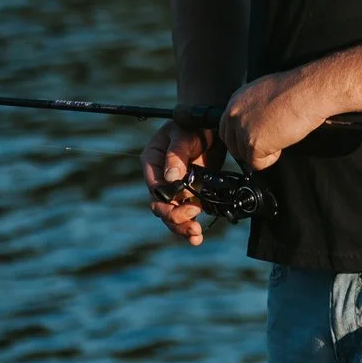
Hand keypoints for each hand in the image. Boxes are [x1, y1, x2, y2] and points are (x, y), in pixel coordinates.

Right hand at [141, 119, 219, 247]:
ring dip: (182, 227)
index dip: (168, 201)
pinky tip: (197, 237)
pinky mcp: (188, 193)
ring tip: (196, 236)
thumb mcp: (183, 135)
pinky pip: (185, 213)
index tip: (189, 203)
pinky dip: (190, 226)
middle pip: (160, 206)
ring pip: (171, 214)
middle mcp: (159, 178)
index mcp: (152, 162)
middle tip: (194, 226)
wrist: (209, 126)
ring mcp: (173, 188)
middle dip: (176, 219)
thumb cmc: (192, 125)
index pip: (154, 188)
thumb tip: (171, 177)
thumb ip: (176, 154)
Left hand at [219, 67, 337, 173]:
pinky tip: (282, 143)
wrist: (307, 92)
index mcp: (236, 100)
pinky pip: (257, 163)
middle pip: (232, 145)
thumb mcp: (265, 93)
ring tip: (280, 138)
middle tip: (267, 144)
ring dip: (262, 152)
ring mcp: (242, 130)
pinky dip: (271, 159)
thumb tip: (257, 121)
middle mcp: (234, 115)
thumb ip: (253, 109)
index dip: (240, 138)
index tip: (252, 140)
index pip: (227, 128)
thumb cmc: (295, 89)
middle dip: (248, 149)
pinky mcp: (253, 144)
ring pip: (245, 156)